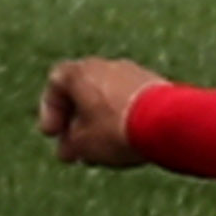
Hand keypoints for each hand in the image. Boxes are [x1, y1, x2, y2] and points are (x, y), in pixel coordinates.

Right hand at [37, 56, 162, 166]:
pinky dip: (121, 118)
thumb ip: (70, 144)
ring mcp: (132, 72)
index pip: (56, 83)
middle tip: (74, 149)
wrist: (166, 122)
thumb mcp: (83, 143)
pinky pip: (129, 101)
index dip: (50, 110)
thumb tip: (68, 148)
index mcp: (81, 72)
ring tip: (100, 150)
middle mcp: (105, 65)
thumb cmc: (116, 128)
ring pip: (107, 98)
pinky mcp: (154, 84)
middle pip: (82, 92)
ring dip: (99, 122)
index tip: (53, 134)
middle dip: (76, 122)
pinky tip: (124, 141)